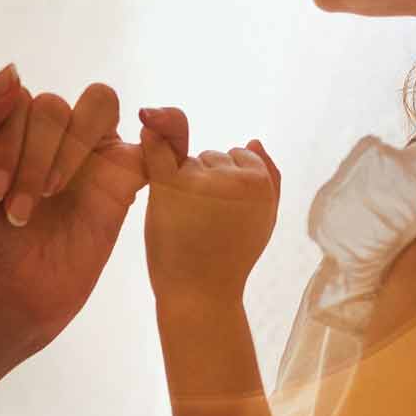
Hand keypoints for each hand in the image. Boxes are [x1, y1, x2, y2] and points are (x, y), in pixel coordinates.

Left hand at [0, 66, 148, 347]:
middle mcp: (58, 130)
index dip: (6, 141)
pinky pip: (161, 140)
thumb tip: (13, 72)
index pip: (20, 100)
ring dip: (68, 151)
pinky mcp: (128, 181)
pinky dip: (169, 125)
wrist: (9, 290)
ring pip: (98, 108)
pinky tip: (152, 128)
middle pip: (56, 107)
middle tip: (15, 210)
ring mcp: (95, 152)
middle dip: (29, 158)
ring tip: (47, 198)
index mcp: (18, 121)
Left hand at [140, 107, 279, 306]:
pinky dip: (152, 134)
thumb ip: (269, 177)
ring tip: (187, 221)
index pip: (240, 156)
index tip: (227, 212)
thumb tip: (253, 140)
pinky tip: (146, 120)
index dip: (230, 181)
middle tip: (204, 221)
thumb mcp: (265, 219)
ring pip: (188, 159)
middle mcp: (232, 175)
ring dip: (183, 180)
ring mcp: (199, 179)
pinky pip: (159, 148)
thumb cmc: (231, 258)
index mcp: (260, 181)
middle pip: (212, 157)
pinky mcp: (169, 187)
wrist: (200, 294)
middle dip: (207, 180)